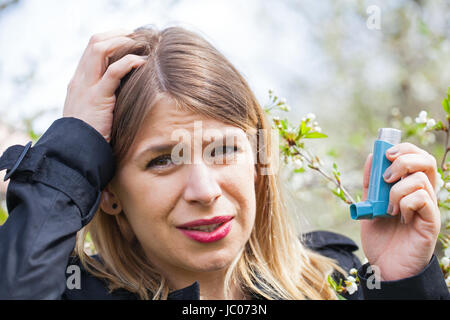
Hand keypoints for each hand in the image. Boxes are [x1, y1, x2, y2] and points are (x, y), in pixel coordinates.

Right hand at [63, 29, 146, 141]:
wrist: (76, 152)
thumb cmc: (91, 136)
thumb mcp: (95, 112)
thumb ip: (105, 98)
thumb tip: (127, 92)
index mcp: (79, 81)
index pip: (92, 49)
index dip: (111, 40)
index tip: (129, 40)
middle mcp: (80, 79)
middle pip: (95, 42)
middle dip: (117, 35)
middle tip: (137, 37)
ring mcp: (87, 87)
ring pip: (100, 49)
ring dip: (122, 43)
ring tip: (140, 45)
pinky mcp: (97, 98)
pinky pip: (113, 72)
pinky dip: (129, 63)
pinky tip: (142, 63)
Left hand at [360, 142, 440, 280]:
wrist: (383, 265)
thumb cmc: (380, 236)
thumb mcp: (370, 204)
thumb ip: (371, 183)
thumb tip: (373, 156)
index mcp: (410, 187)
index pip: (418, 156)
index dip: (404, 148)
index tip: (386, 154)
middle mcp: (423, 193)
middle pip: (426, 160)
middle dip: (404, 160)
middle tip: (387, 177)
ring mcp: (429, 207)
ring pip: (420, 179)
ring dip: (397, 190)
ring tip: (388, 208)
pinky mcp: (431, 221)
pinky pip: (422, 199)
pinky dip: (405, 203)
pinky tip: (399, 216)